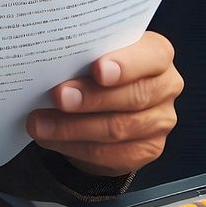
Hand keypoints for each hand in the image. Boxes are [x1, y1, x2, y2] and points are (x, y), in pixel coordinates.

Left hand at [26, 31, 182, 176]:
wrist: (103, 102)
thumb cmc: (95, 66)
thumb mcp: (93, 52)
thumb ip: (84, 53)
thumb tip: (50, 61)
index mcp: (157, 54)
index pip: (153, 56)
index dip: (126, 64)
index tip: (97, 70)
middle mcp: (166, 87)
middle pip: (134, 96)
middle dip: (92, 98)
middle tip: (59, 97)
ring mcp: (160, 122)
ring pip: (119, 129)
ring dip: (73, 127)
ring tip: (39, 123)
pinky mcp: (146, 150)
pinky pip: (110, 154)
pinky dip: (74, 146)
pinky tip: (50, 138)